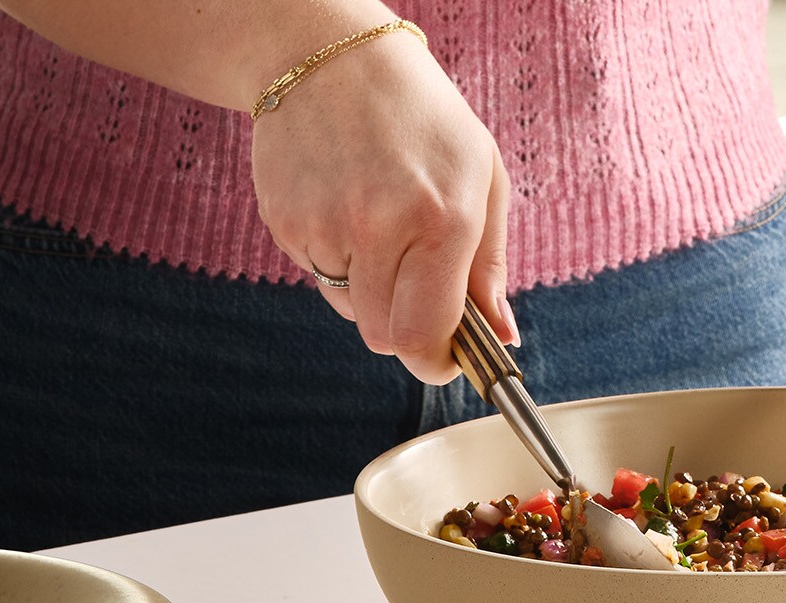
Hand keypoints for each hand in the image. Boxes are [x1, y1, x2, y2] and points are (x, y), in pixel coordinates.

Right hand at [250, 27, 516, 382]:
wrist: (329, 58)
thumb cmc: (421, 117)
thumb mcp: (481, 175)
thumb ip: (488, 266)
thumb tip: (498, 337)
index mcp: (442, 218)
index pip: (426, 335)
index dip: (437, 361)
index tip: (446, 360)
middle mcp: (379, 228)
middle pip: (383, 338)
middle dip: (405, 329)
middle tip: (416, 290)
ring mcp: (324, 228)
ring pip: (350, 310)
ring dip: (370, 289)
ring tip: (379, 223)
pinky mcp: (286, 225)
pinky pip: (318, 277)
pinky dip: (337, 260)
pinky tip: (345, 205)